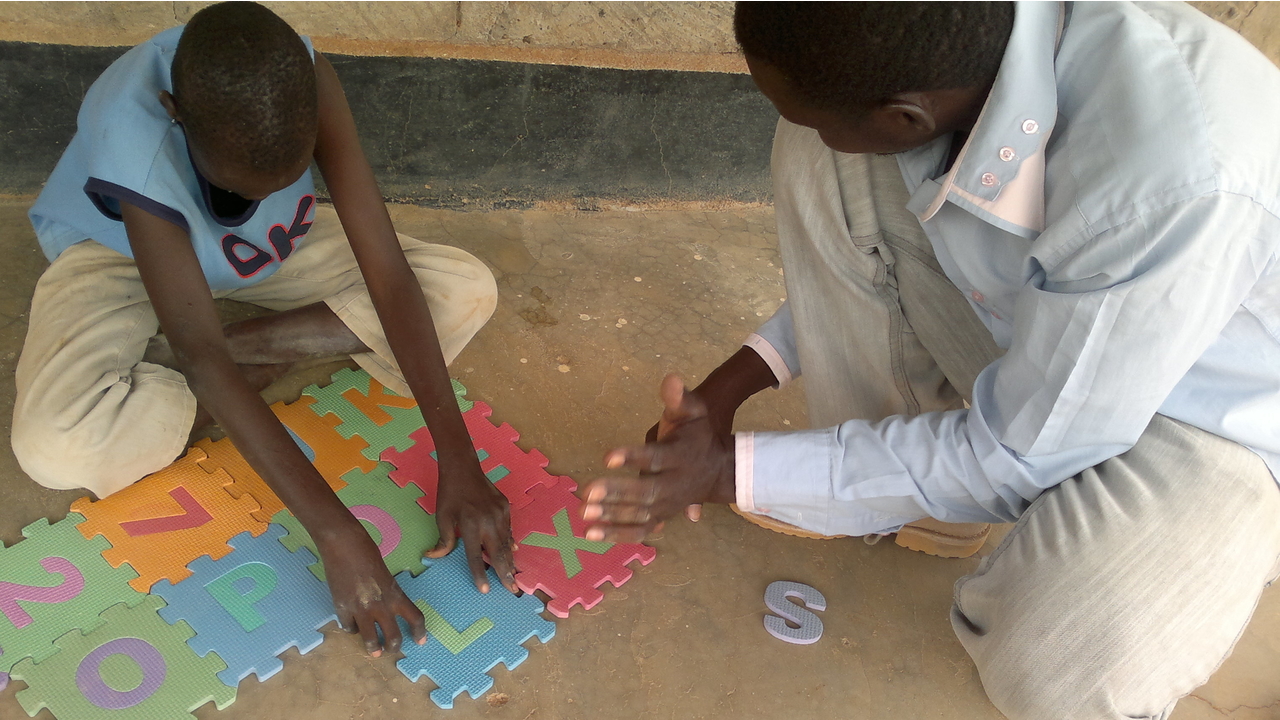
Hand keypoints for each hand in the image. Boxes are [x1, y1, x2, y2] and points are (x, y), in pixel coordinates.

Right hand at [316, 523, 425, 655]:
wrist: (344, 546)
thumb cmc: (367, 552)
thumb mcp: (385, 574)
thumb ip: (388, 593)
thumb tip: (387, 609)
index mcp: (395, 594)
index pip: (415, 618)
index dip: (420, 632)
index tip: (421, 641)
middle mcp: (381, 606)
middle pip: (393, 636)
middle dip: (394, 647)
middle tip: (392, 650)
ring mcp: (361, 610)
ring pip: (369, 639)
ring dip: (373, 648)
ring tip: (373, 651)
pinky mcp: (342, 609)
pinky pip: (349, 627)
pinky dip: (352, 629)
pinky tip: (353, 627)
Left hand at [426, 451, 518, 593]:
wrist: (463, 468)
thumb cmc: (449, 494)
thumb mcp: (441, 517)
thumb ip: (443, 539)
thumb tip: (433, 556)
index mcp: (470, 526)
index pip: (475, 556)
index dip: (479, 574)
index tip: (485, 590)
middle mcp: (488, 522)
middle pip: (498, 553)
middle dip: (506, 573)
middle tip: (512, 590)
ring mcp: (500, 514)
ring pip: (506, 543)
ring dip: (510, 560)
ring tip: (514, 576)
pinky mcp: (505, 508)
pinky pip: (508, 530)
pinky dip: (509, 542)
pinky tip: (512, 552)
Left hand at [581, 374, 735, 542]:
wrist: (720, 469)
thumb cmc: (699, 435)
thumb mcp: (694, 411)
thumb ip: (680, 397)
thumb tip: (671, 379)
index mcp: (680, 456)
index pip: (655, 458)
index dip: (632, 457)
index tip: (607, 456)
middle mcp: (675, 485)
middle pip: (646, 492)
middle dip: (617, 493)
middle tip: (587, 492)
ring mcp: (668, 505)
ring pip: (640, 514)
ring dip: (612, 516)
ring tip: (584, 514)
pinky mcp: (661, 517)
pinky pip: (640, 530)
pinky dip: (617, 535)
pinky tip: (591, 535)